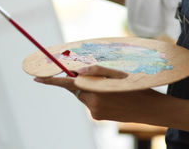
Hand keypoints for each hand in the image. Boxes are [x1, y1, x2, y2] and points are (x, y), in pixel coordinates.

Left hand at [34, 65, 159, 121]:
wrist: (152, 110)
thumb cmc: (135, 87)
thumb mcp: (117, 74)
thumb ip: (96, 71)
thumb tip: (78, 72)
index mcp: (95, 90)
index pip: (67, 84)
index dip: (51, 80)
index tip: (36, 78)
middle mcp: (92, 103)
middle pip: (77, 88)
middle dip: (80, 81)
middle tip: (96, 76)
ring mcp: (95, 112)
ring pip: (84, 95)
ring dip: (91, 88)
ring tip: (112, 88)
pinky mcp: (99, 117)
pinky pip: (91, 103)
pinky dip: (96, 96)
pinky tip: (113, 96)